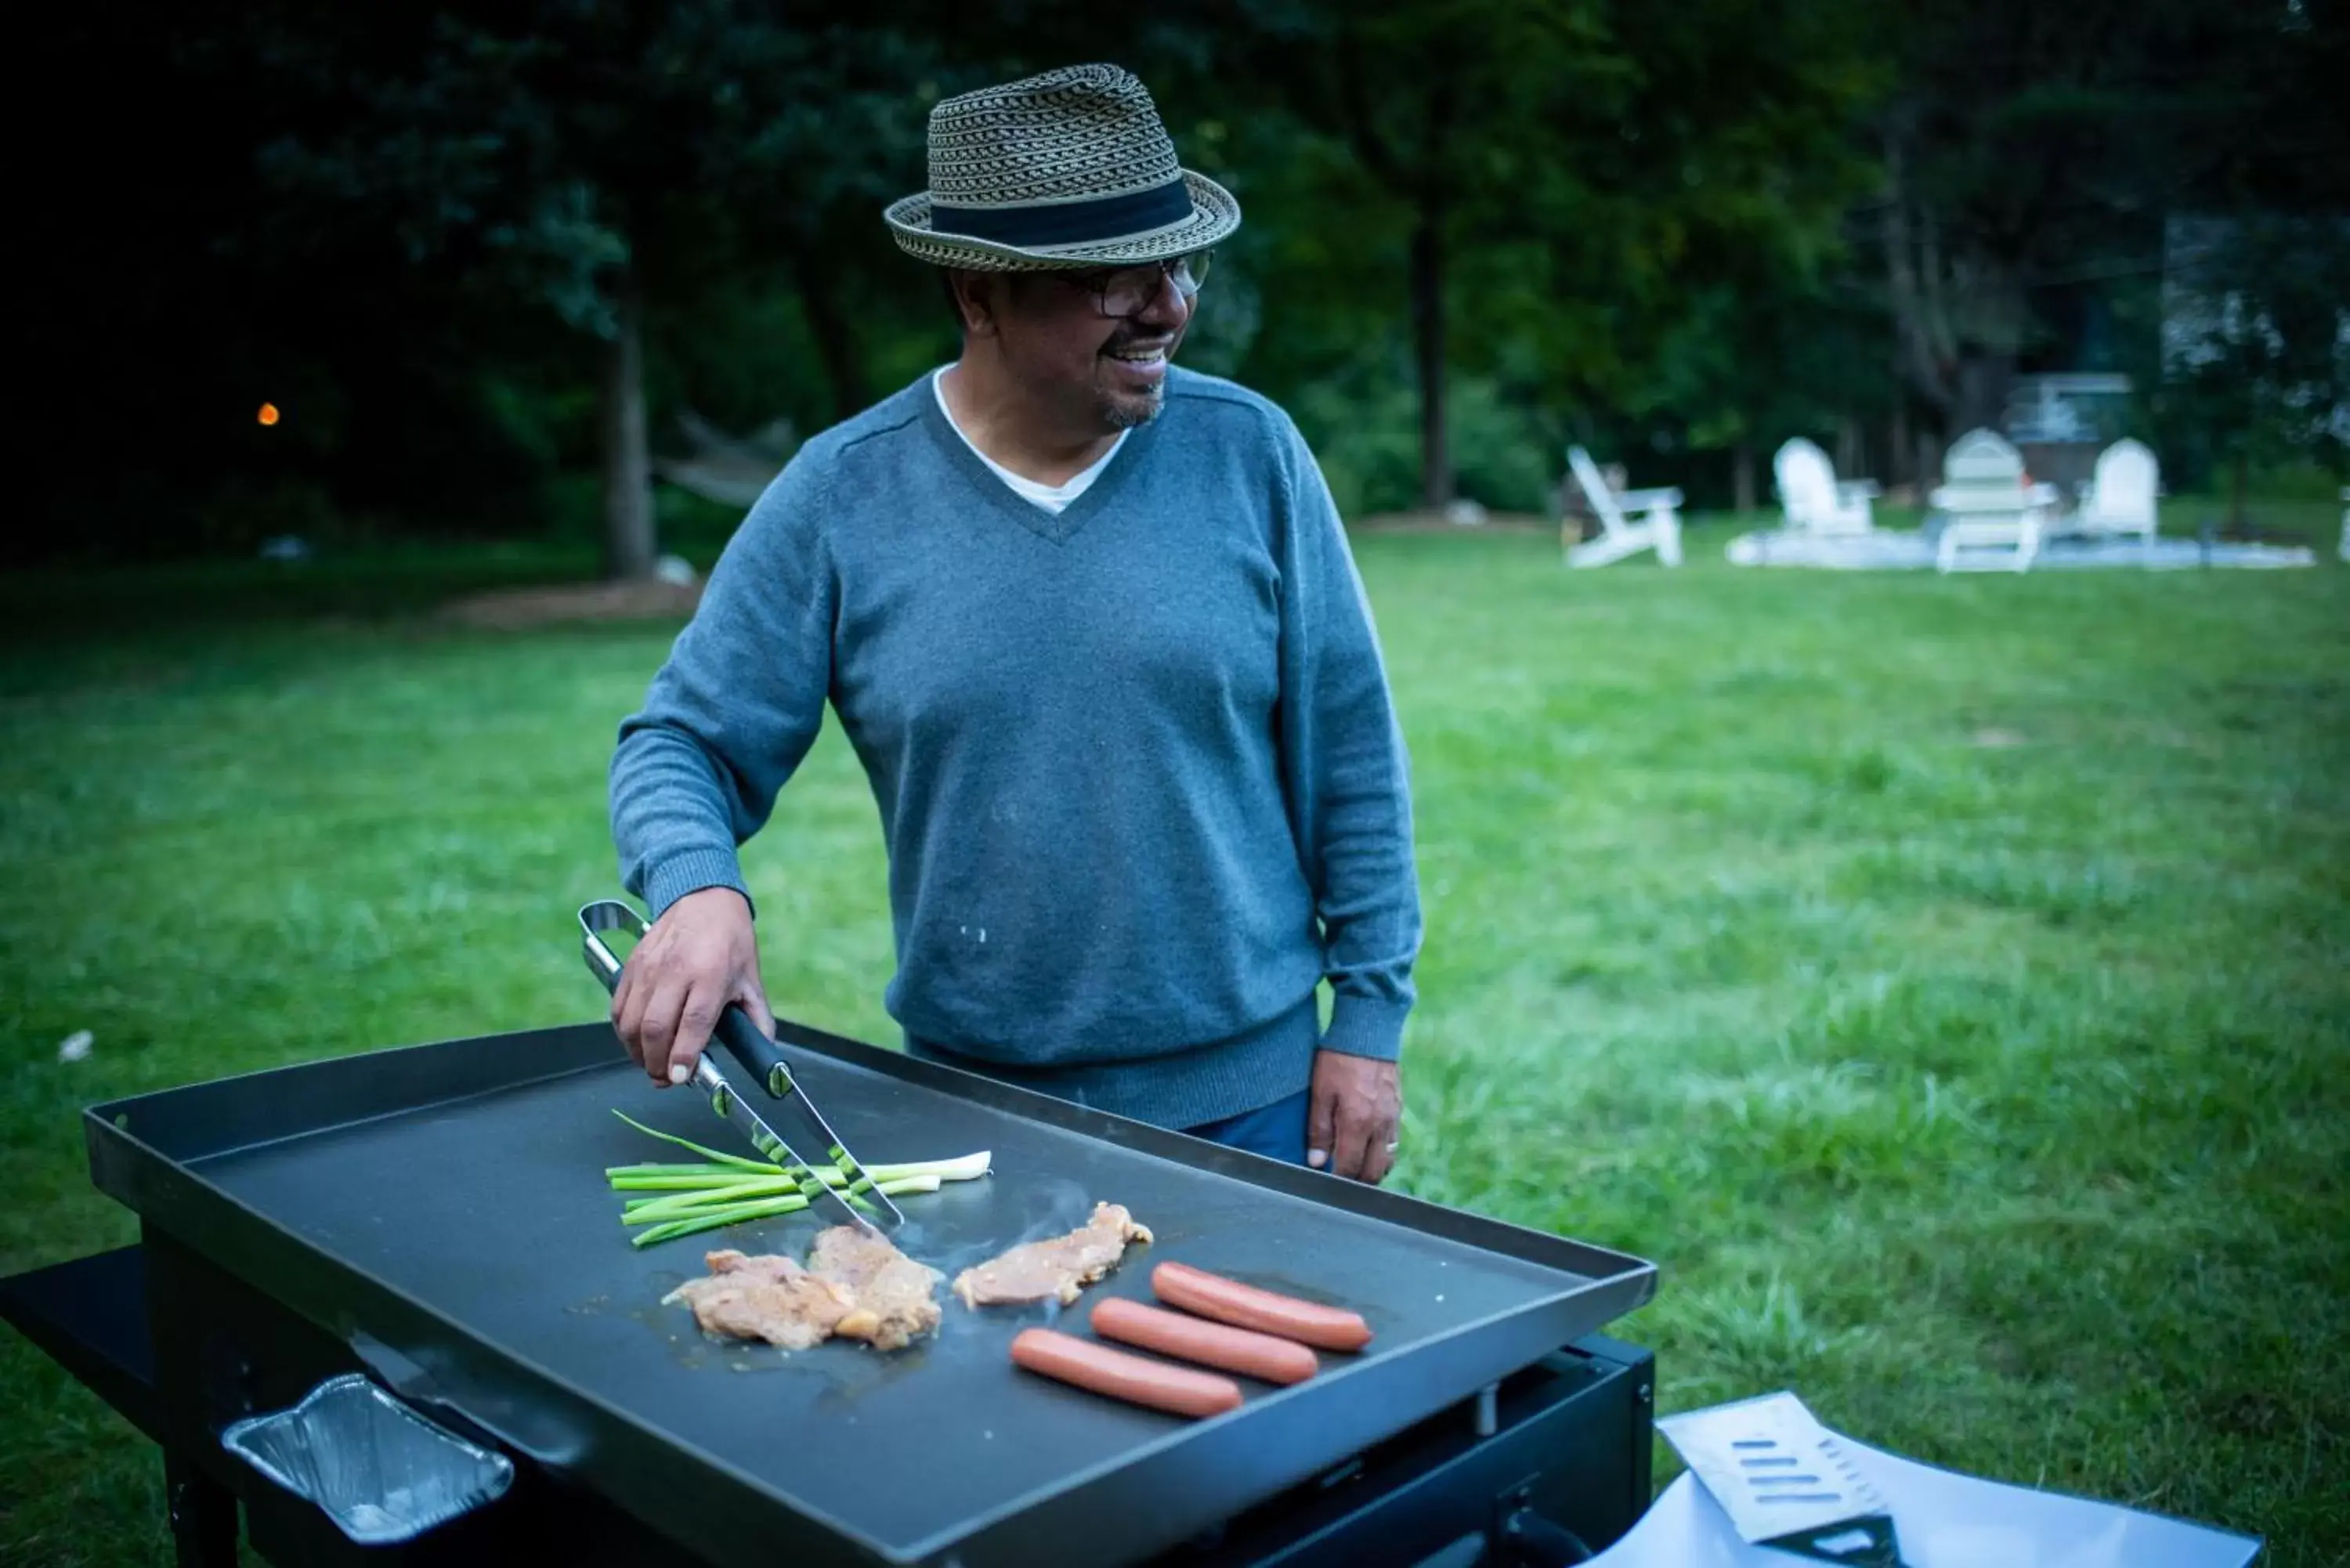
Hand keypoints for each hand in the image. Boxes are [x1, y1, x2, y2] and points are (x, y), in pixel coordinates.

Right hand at [611, 887, 773, 1086]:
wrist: (703, 898)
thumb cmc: (730, 941)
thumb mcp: (751, 978)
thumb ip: (756, 1019)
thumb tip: (764, 1054)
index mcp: (712, 974)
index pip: (694, 1021)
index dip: (684, 1054)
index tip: (681, 1077)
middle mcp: (676, 971)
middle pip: (656, 1027)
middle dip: (657, 1062)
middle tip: (666, 1079)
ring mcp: (648, 968)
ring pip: (631, 1022)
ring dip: (637, 1053)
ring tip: (652, 1065)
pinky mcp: (630, 966)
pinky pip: (618, 1009)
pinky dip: (624, 1033)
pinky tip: (638, 1042)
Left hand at [1307, 1051, 1402, 1183]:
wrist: (1369, 1031)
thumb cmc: (1338, 1059)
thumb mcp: (1320, 1092)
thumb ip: (1318, 1130)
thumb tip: (1317, 1162)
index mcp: (1357, 1124)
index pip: (1349, 1167)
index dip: (1337, 1180)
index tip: (1326, 1184)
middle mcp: (1380, 1126)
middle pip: (1374, 1172)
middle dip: (1358, 1182)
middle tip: (1341, 1182)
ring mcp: (1393, 1118)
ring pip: (1388, 1160)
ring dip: (1373, 1170)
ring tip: (1355, 1169)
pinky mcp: (1399, 1109)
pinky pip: (1394, 1142)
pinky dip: (1382, 1153)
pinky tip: (1369, 1148)